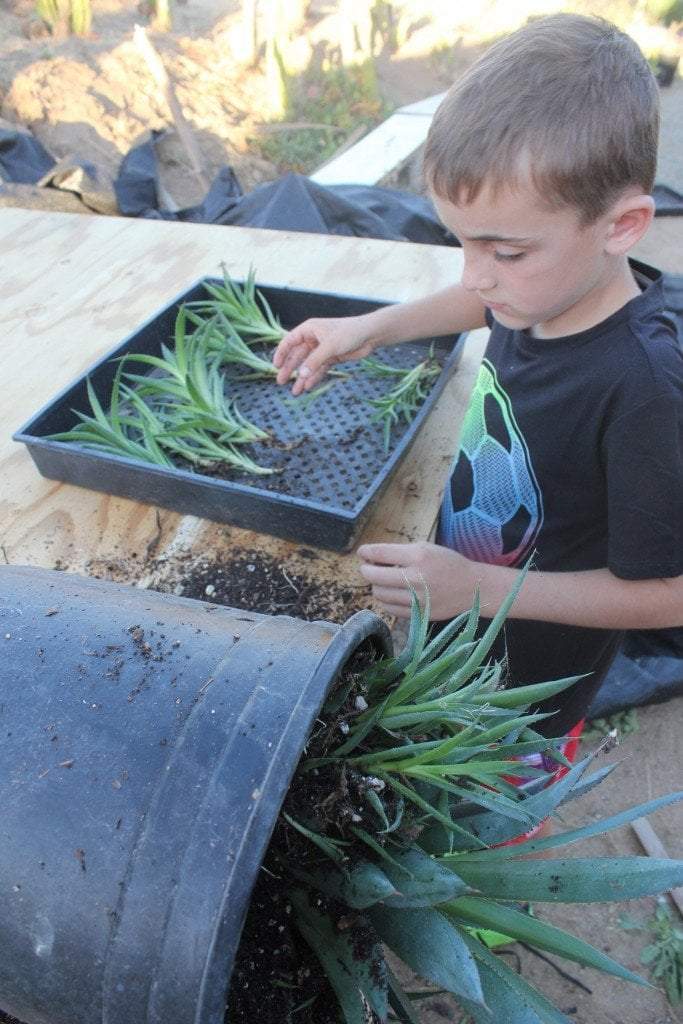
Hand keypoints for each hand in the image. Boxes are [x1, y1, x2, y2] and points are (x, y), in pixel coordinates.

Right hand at [272, 315, 376, 395]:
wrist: (369, 335)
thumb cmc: (349, 333)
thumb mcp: (330, 346)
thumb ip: (314, 361)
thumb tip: (300, 375)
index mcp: (309, 329)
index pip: (289, 341)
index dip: (281, 353)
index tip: (276, 366)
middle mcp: (313, 339)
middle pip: (297, 356)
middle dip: (289, 369)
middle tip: (280, 382)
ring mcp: (322, 349)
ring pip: (308, 365)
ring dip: (301, 378)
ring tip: (295, 391)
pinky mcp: (331, 358)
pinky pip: (319, 369)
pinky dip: (314, 378)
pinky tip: (308, 387)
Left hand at [357, 542, 484, 619]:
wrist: (472, 587)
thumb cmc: (447, 563)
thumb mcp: (426, 548)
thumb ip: (398, 552)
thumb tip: (370, 556)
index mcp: (418, 556)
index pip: (381, 553)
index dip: (366, 552)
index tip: (362, 552)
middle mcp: (416, 578)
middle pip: (374, 576)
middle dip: (366, 570)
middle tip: (368, 567)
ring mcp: (417, 599)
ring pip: (380, 594)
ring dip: (376, 585)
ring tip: (384, 580)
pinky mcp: (418, 614)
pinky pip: (389, 608)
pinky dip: (387, 600)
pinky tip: (393, 593)